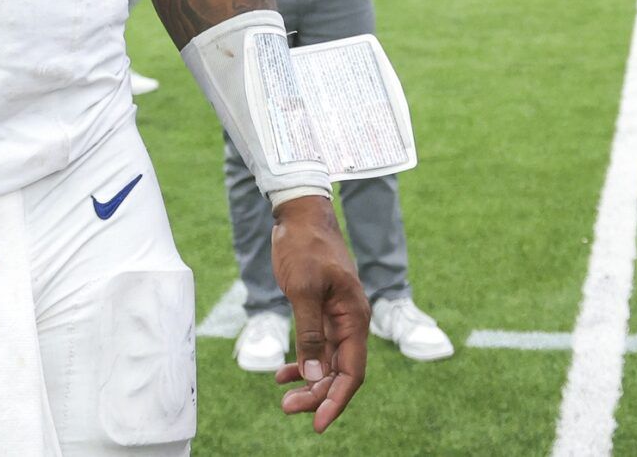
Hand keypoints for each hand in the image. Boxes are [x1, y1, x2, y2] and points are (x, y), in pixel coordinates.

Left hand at [269, 195, 367, 431]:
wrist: (299, 215)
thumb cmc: (303, 247)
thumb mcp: (302, 289)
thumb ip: (308, 332)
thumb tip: (314, 375)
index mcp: (354, 318)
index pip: (352, 371)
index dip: (336, 399)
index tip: (317, 422)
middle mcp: (350, 322)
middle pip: (339, 372)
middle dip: (318, 394)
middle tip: (288, 408)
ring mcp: (336, 318)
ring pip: (327, 363)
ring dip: (309, 382)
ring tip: (284, 399)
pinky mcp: (320, 312)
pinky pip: (316, 347)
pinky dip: (302, 362)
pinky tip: (283, 374)